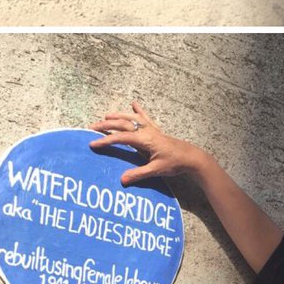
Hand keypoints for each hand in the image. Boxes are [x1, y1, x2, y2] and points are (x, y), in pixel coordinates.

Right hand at [88, 100, 203, 185]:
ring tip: (106, 116)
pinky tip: (134, 103)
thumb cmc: (175, 163)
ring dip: (119, 116)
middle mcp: (147, 131)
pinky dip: (139, 111)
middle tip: (92, 127)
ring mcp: (152, 130)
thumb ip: (139, 174)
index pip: (121, 138)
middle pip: (124, 125)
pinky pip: (146, 118)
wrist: (191, 157)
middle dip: (107, 125)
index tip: (92, 144)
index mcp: (145, 140)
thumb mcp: (156, 170)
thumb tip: (121, 180)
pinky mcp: (157, 131)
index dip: (106, 141)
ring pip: (132, 119)